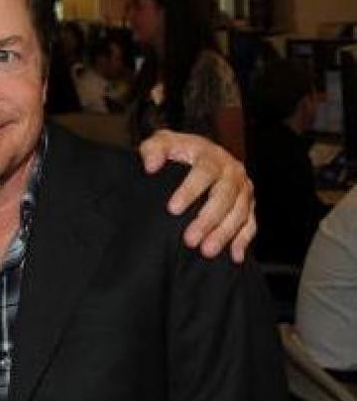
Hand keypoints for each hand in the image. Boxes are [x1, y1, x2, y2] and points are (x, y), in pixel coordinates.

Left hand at [139, 129, 255, 262]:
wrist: (198, 155)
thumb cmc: (176, 152)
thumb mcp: (162, 144)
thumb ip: (153, 149)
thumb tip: (150, 165)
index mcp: (211, 155)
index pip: (204, 171)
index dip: (190, 190)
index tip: (172, 209)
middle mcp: (231, 171)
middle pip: (224, 196)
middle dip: (208, 220)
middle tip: (189, 240)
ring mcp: (243, 189)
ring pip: (239, 212)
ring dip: (224, 233)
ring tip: (206, 251)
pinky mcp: (249, 204)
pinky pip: (251, 223)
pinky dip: (244, 240)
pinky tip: (234, 256)